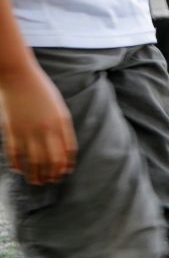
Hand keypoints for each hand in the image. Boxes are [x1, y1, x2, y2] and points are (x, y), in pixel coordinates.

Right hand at [0, 62, 76, 184]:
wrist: (18, 76)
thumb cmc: (41, 90)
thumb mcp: (58, 107)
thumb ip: (62, 126)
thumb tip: (64, 147)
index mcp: (61, 123)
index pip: (68, 151)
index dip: (66, 165)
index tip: (64, 172)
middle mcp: (46, 129)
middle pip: (52, 160)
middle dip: (52, 174)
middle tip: (50, 180)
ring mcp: (28, 130)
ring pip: (34, 161)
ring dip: (36, 174)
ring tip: (36, 181)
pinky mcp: (12, 129)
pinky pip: (15, 153)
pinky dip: (17, 164)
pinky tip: (19, 170)